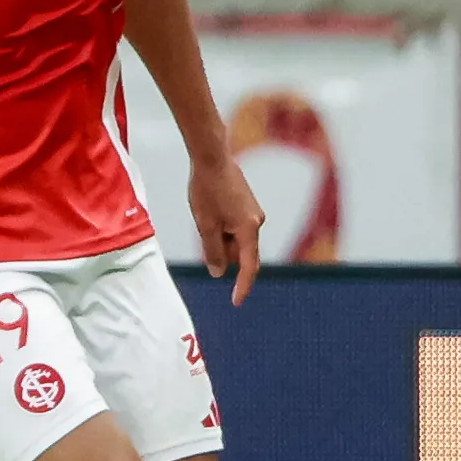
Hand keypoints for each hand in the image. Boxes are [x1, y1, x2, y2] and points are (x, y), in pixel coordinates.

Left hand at [187, 149, 265, 304]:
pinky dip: (222, 226)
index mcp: (249, 229)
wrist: (212, 157)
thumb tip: (219, 272)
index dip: (242, 286)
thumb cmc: (207, 190)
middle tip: (203, 229)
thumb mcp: (205, 226)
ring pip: (236, 239)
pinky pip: (236, 226)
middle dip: (223, 251)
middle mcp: (257, 222)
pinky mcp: (247, 205)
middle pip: (240, 252)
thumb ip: (213, 252)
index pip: (249, 266)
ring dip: (220, 237)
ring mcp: (253, 213)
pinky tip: (210, 209)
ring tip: (205, 215)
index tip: (236, 302)